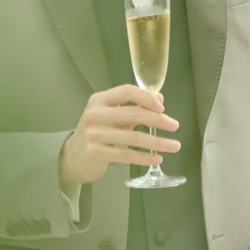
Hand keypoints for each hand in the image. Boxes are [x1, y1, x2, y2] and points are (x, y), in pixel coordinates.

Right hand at [58, 85, 179, 187]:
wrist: (74, 155)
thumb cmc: (98, 131)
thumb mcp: (111, 114)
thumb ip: (132, 106)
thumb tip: (159, 100)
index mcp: (99, 100)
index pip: (126, 91)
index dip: (146, 97)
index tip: (162, 107)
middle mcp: (95, 115)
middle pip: (133, 114)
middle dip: (158, 120)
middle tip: (175, 125)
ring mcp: (94, 135)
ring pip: (133, 137)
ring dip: (157, 142)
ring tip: (174, 145)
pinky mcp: (96, 153)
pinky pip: (127, 155)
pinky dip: (144, 157)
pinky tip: (157, 158)